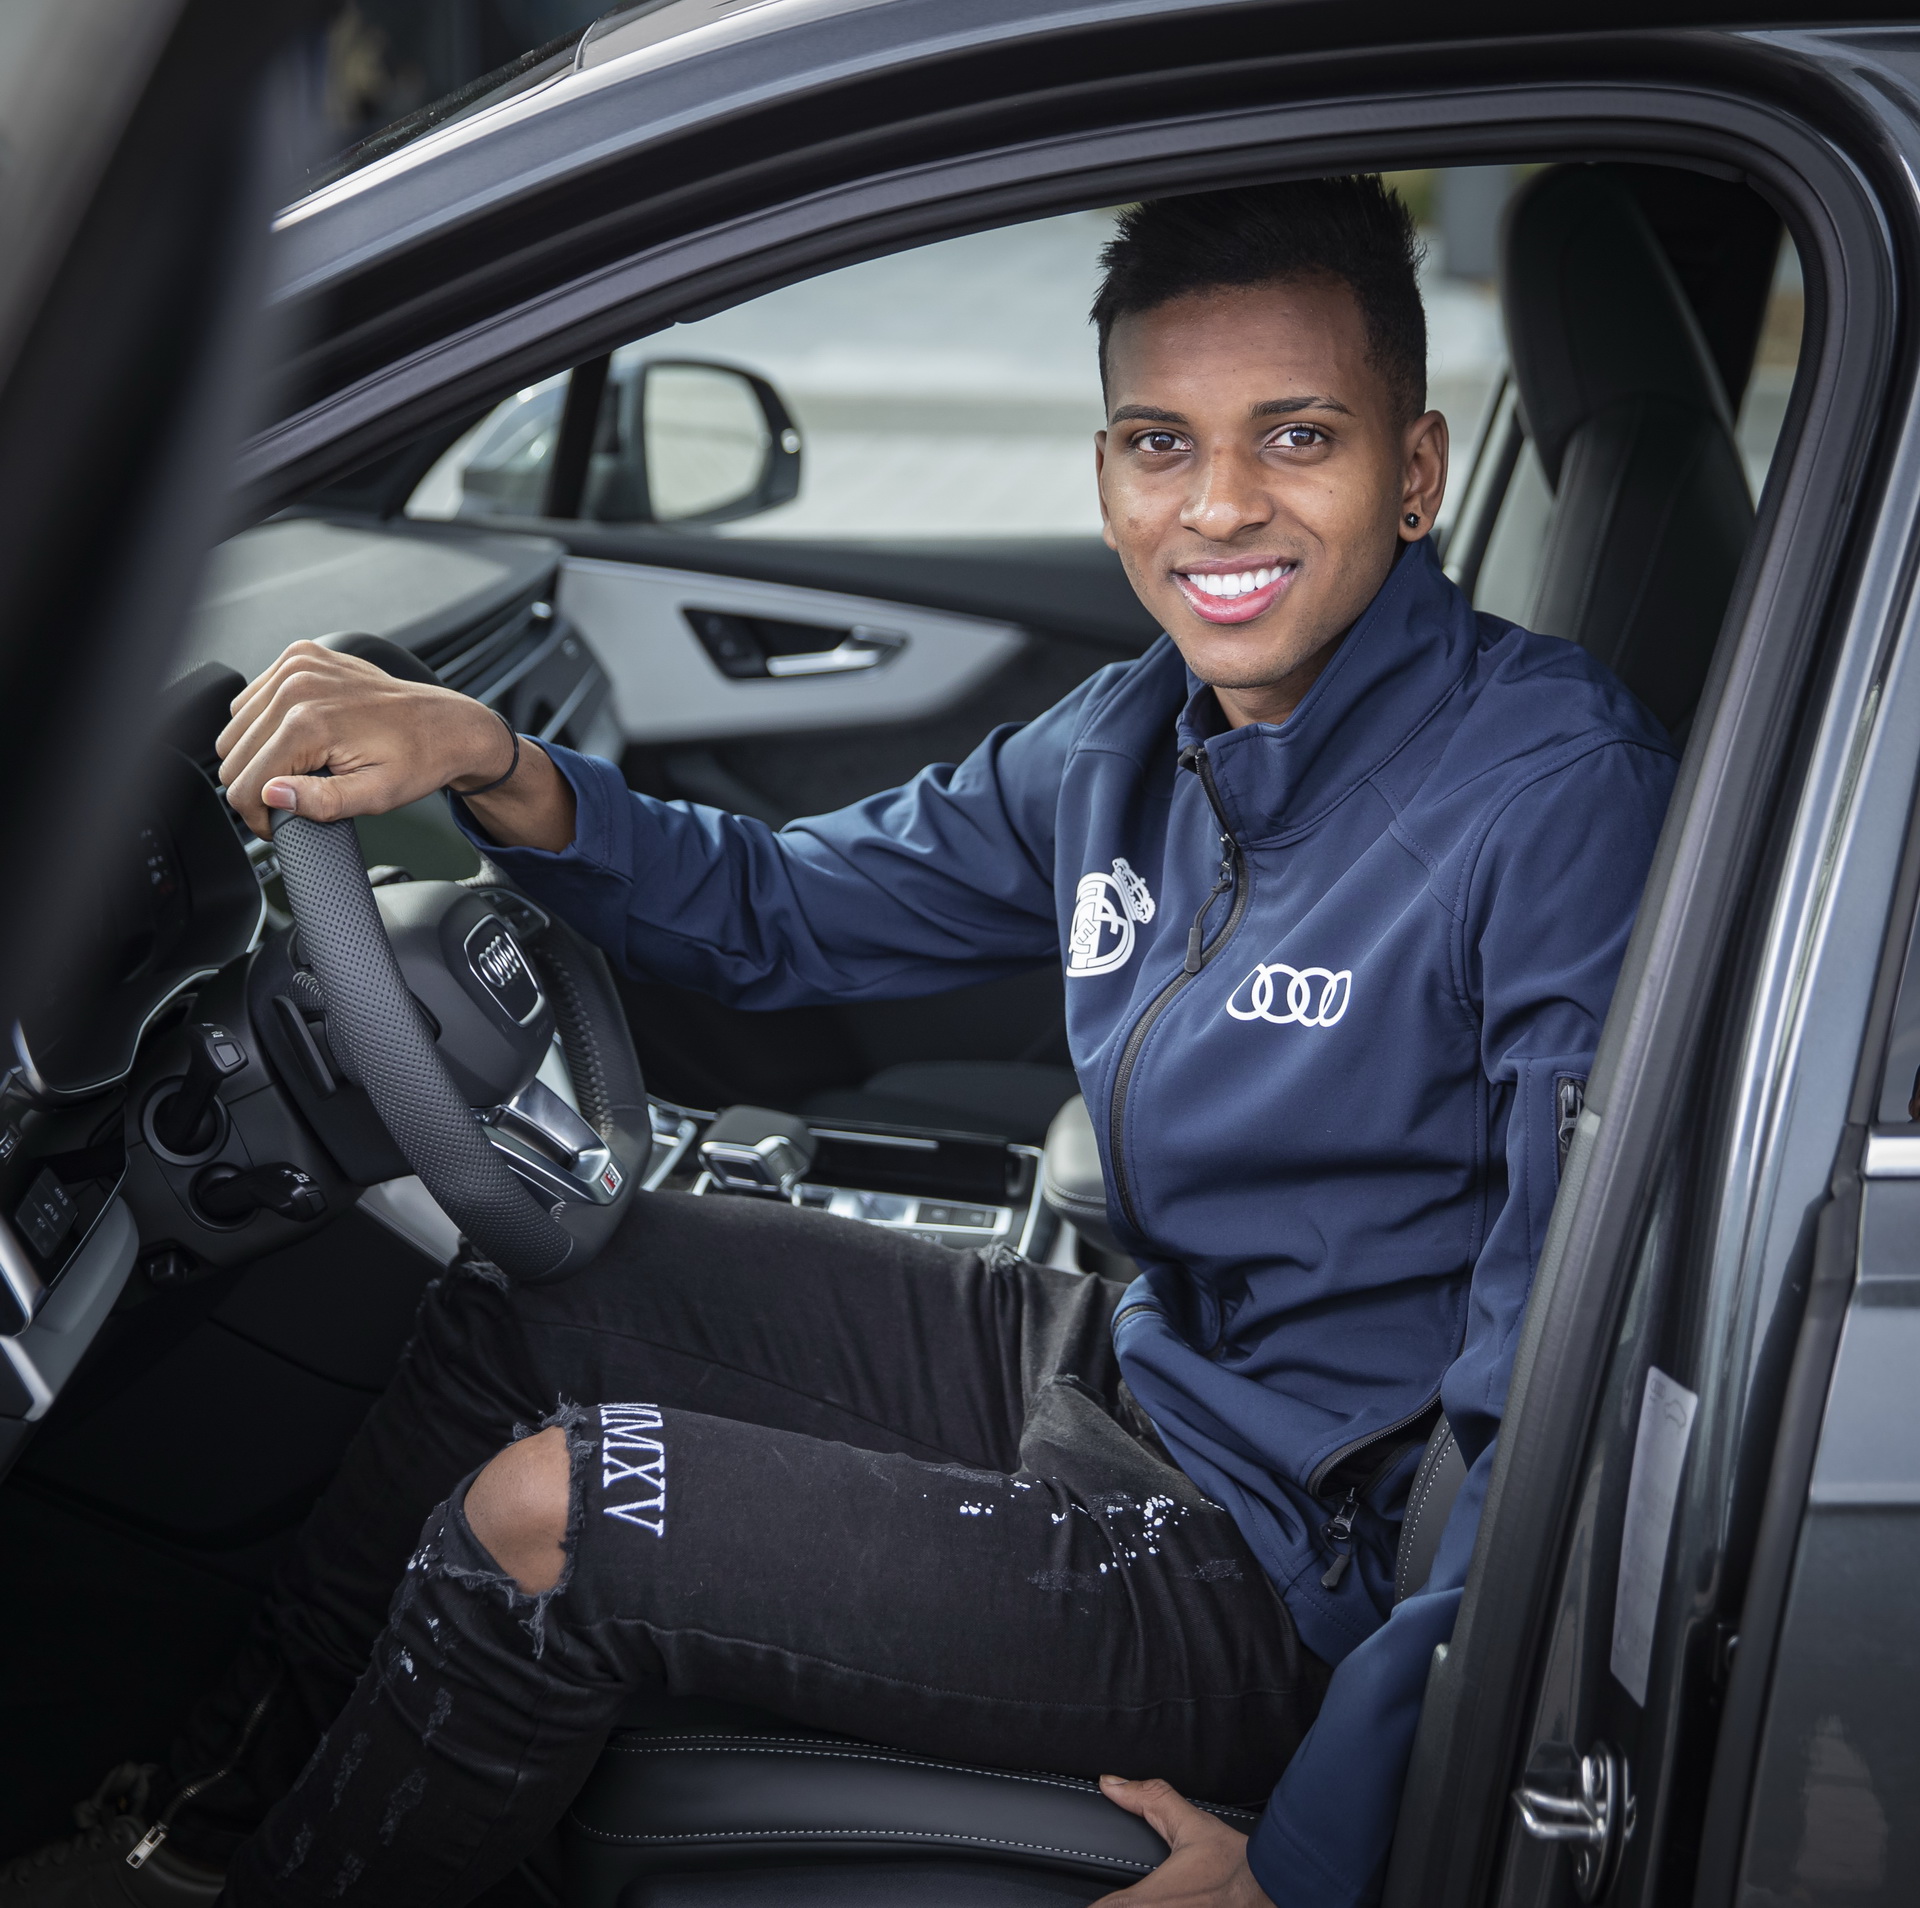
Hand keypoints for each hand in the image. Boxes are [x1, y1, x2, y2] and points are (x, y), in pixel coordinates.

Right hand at [216, 641, 574, 850]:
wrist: (446, 723)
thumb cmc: (418, 759)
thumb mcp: (375, 795)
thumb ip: (321, 801)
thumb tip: (271, 796)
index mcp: (309, 720)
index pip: (245, 782)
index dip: (258, 815)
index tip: (278, 824)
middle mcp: (297, 685)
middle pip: (232, 754)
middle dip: (256, 785)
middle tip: (292, 799)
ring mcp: (298, 665)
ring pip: (236, 727)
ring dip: (258, 754)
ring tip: (300, 768)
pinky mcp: (300, 656)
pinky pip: (253, 699)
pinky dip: (265, 724)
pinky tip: (299, 738)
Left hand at [1089, 1776, 1274, 1906]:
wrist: (1276, 1886)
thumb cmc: (1234, 1862)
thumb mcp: (1190, 1823)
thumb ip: (1149, 1799)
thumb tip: (1111, 1783)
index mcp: (1154, 1901)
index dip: (1093, 1907)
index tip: (1088, 1900)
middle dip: (1120, 1905)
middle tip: (1125, 1896)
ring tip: (1152, 1898)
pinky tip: (1169, 1903)